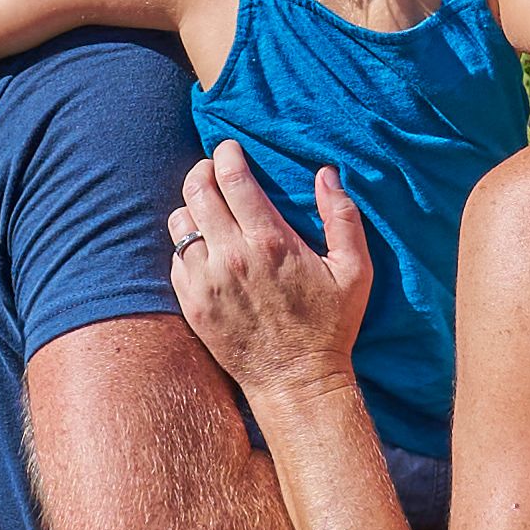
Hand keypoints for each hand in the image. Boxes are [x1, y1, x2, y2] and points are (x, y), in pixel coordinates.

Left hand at [167, 143, 374, 410]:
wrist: (296, 382)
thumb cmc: (330, 325)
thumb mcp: (354, 270)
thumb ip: (342, 217)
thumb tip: (326, 174)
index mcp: (270, 241)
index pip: (231, 178)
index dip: (226, 154)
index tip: (229, 148)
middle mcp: (232, 257)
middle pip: (197, 191)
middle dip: (202, 171)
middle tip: (212, 170)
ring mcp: (206, 282)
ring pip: (179, 222)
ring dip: (191, 208)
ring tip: (206, 210)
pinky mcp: (192, 304)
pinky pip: (175, 259)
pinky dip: (185, 247)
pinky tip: (204, 249)